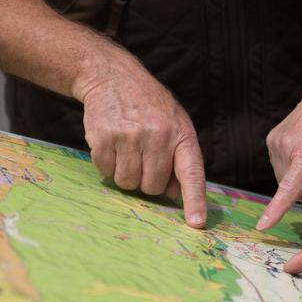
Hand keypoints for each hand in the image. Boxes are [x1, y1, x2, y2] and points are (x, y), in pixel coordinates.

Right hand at [75, 51, 206, 227]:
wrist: (112, 77)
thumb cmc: (148, 108)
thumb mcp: (173, 126)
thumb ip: (178, 160)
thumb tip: (176, 194)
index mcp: (181, 134)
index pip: (191, 174)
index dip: (195, 201)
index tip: (196, 224)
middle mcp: (158, 136)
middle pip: (152, 187)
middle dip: (146, 180)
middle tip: (142, 157)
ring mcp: (130, 137)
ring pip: (128, 184)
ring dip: (125, 174)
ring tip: (126, 148)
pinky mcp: (104, 138)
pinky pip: (106, 172)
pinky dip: (107, 164)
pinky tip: (111, 143)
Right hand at [256, 83, 301, 230]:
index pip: (289, 189)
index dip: (276, 209)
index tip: (263, 225)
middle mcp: (286, 148)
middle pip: (289, 187)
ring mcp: (274, 143)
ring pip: (282, 177)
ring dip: (296, 174)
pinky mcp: (270, 139)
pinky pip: (278, 165)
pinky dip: (289, 164)